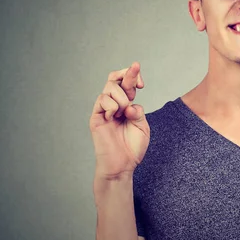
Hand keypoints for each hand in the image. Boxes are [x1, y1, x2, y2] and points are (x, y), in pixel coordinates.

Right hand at [89, 62, 149, 179]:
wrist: (122, 165)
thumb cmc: (132, 147)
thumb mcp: (142, 126)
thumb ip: (138, 111)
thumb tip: (130, 104)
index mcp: (126, 104)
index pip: (126, 82)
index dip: (133, 75)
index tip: (142, 84)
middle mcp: (114, 104)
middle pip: (114, 78)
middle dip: (127, 75)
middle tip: (138, 86)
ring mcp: (104, 109)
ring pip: (110, 87)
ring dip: (122, 98)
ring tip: (124, 114)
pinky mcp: (96, 116)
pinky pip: (102, 100)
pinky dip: (112, 107)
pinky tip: (113, 118)